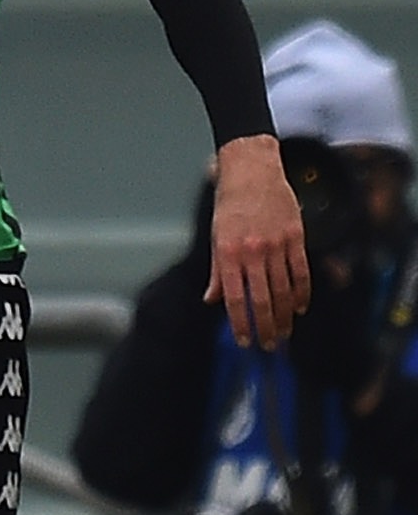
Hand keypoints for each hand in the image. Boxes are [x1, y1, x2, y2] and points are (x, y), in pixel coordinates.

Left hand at [206, 134, 311, 348]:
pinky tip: (300, 308)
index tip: (245, 340)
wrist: (252, 169)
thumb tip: (211, 299)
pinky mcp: (296, 237)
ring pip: (284, 291)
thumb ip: (217, 270)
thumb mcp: (215, 234)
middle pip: (263, 300)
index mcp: (227, 252)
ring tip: (284, 332)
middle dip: (266, 327)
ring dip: (285, 316)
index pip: (234, 298)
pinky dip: (302, 293)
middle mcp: (252, 251)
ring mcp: (276, 244)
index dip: (240, 323)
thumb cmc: (229, 202)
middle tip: (268, 345)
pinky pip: (302, 272)